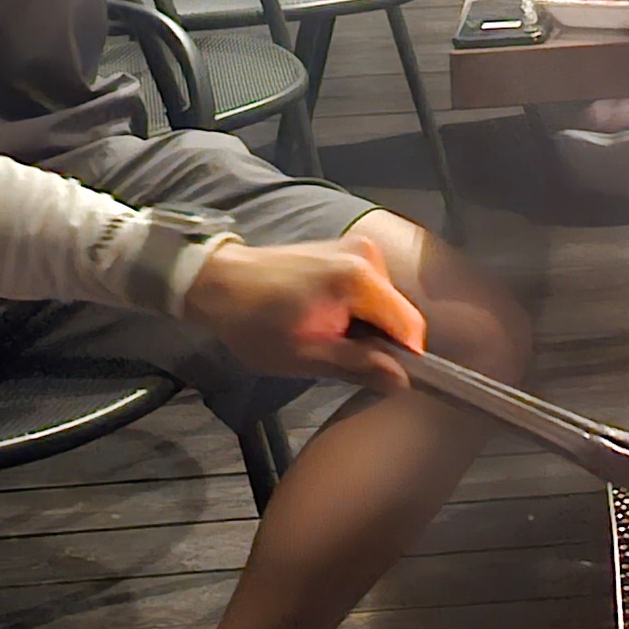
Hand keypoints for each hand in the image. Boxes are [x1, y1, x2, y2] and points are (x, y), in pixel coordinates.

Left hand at [186, 235, 425, 389]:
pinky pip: (371, 288)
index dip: (403, 357)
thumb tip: (402, 381)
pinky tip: (326, 317)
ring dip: (367, 325)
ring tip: (327, 335)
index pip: (409, 326)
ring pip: (385, 302)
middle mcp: (366, 255)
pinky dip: (357, 308)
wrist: (219, 282)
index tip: (383, 376)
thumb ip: (359, 366)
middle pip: (398, 313)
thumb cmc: (255, 322)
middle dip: (380, 340)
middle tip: (341, 356)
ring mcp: (356, 247)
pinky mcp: (347, 248)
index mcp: (359, 279)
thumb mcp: (306, 356)